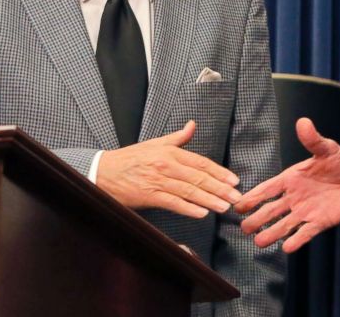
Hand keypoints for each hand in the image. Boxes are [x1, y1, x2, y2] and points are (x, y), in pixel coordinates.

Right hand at [96, 120, 241, 217]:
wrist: (103, 172)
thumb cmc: (130, 159)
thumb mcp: (154, 144)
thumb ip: (177, 138)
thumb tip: (192, 125)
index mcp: (169, 152)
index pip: (200, 162)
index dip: (219, 172)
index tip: (234, 180)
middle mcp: (166, 165)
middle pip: (199, 177)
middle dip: (220, 188)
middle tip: (236, 197)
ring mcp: (158, 181)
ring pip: (189, 191)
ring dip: (209, 200)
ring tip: (224, 206)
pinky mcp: (149, 196)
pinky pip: (173, 203)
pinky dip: (188, 208)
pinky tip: (201, 213)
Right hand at [236, 117, 339, 252]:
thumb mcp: (326, 149)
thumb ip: (312, 139)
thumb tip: (303, 122)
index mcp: (292, 179)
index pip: (268, 189)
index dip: (253, 197)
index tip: (238, 205)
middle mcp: (295, 197)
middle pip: (271, 210)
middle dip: (257, 219)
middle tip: (243, 228)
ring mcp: (306, 211)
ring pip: (285, 224)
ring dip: (272, 233)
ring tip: (258, 242)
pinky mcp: (320, 222)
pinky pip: (306, 233)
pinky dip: (297, 240)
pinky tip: (286, 248)